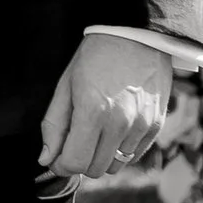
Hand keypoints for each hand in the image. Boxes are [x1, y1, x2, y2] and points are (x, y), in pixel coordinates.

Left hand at [40, 30, 173, 180]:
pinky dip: (121, 150)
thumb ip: (54, 125)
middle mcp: (120, 123)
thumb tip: (46, 158)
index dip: (60, 165)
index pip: (75, 162)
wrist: (136, 34)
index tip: (56, 157)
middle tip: (74, 143)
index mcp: (92, 111)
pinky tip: (114, 129)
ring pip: (116, 165)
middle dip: (79, 161)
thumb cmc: (95, 57)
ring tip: (96, 133)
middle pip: (95, 169)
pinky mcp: (156, 125)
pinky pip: (135, 155)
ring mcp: (141, 126)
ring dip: (101, 157)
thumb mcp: (66, 85)